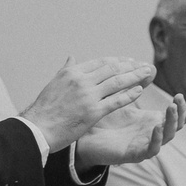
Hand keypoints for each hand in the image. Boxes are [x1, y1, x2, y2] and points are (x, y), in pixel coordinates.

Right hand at [22, 58, 155, 153]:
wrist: (36, 129)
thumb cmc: (44, 108)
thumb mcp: (54, 83)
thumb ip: (66, 69)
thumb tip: (72, 56)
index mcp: (72, 72)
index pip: (101, 62)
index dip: (118, 61)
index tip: (130, 61)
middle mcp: (81, 81)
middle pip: (113, 69)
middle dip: (131, 66)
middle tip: (144, 66)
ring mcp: (88, 96)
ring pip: (117, 82)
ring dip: (135, 76)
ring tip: (148, 73)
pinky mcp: (93, 112)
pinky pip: (116, 101)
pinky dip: (129, 94)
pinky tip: (140, 90)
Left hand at [75, 91, 185, 168]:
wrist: (83, 138)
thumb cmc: (102, 119)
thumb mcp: (121, 98)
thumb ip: (135, 85)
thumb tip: (150, 69)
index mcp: (151, 120)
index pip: (176, 115)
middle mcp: (152, 133)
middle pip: (178, 125)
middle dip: (183, 112)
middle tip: (180, 98)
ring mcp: (145, 144)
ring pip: (168, 136)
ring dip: (172, 122)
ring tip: (171, 108)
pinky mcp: (135, 154)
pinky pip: (152, 149)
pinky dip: (157, 139)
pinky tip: (157, 127)